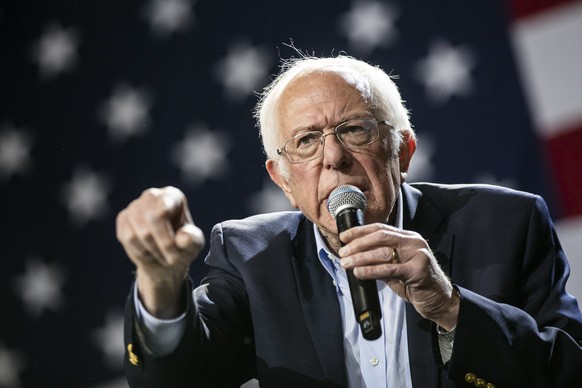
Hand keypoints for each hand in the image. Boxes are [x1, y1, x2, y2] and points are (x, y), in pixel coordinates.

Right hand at [116, 187, 204, 317]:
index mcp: (172, 196)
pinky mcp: (122, 219)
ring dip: (150, 251)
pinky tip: (148, 254)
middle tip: (170, 259)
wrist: (166, 258)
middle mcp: (152, 196)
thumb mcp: (193, 246)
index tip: (175, 253)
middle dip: (160, 247)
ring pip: (135, 233)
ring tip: (161, 256)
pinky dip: (137, 251)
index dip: (167, 236)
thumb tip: (181, 238)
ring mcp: (134, 207)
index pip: (162, 209)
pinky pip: (125, 238)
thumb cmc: (184, 247)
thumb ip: (192, 240)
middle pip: (148, 224)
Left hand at [338, 224, 458, 329]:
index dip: (360, 231)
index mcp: (408, 237)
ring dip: (360, 258)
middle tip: (343, 252)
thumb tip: (355, 257)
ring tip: (346, 263)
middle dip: (358, 244)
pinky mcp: (418, 271)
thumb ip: (381, 260)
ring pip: (383, 252)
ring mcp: (418, 255)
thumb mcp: (397, 267)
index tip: (344, 236)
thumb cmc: (416, 283)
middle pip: (380, 237)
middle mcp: (414, 242)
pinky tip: (359, 272)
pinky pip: (389, 269)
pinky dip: (371, 270)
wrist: (439, 300)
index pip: (381, 228)